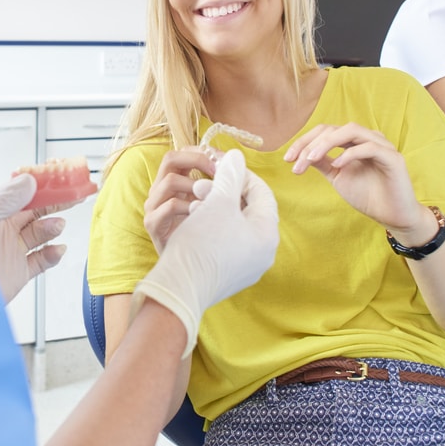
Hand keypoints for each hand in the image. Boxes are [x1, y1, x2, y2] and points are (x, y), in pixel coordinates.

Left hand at [0, 174, 78, 302]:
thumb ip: (3, 202)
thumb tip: (27, 183)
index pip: (19, 194)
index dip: (40, 187)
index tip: (58, 181)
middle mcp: (0, 230)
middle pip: (34, 211)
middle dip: (53, 204)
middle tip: (71, 198)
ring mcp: (10, 251)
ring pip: (39, 234)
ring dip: (52, 228)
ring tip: (57, 226)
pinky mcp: (17, 273)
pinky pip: (41, 261)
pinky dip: (53, 255)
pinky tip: (57, 250)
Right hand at [133, 149, 278, 355]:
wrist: (178, 289)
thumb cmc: (202, 244)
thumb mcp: (218, 202)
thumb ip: (231, 175)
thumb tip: (237, 156)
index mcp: (266, 235)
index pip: (262, 193)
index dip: (240, 173)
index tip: (220, 164)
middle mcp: (261, 253)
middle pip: (247, 210)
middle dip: (223, 192)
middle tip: (202, 186)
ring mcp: (244, 268)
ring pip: (233, 226)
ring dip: (214, 208)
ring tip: (195, 205)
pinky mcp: (225, 278)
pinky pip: (222, 244)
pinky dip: (208, 228)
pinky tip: (192, 225)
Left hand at [284, 123, 433, 239]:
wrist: (393, 216)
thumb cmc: (368, 195)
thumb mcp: (338, 177)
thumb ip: (323, 163)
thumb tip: (302, 154)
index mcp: (354, 141)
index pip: (325, 131)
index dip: (304, 141)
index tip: (287, 159)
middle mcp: (368, 138)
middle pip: (334, 129)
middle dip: (310, 143)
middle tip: (295, 161)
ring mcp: (382, 145)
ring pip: (350, 131)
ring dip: (326, 143)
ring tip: (311, 159)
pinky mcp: (393, 157)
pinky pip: (369, 147)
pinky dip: (350, 154)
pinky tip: (337, 165)